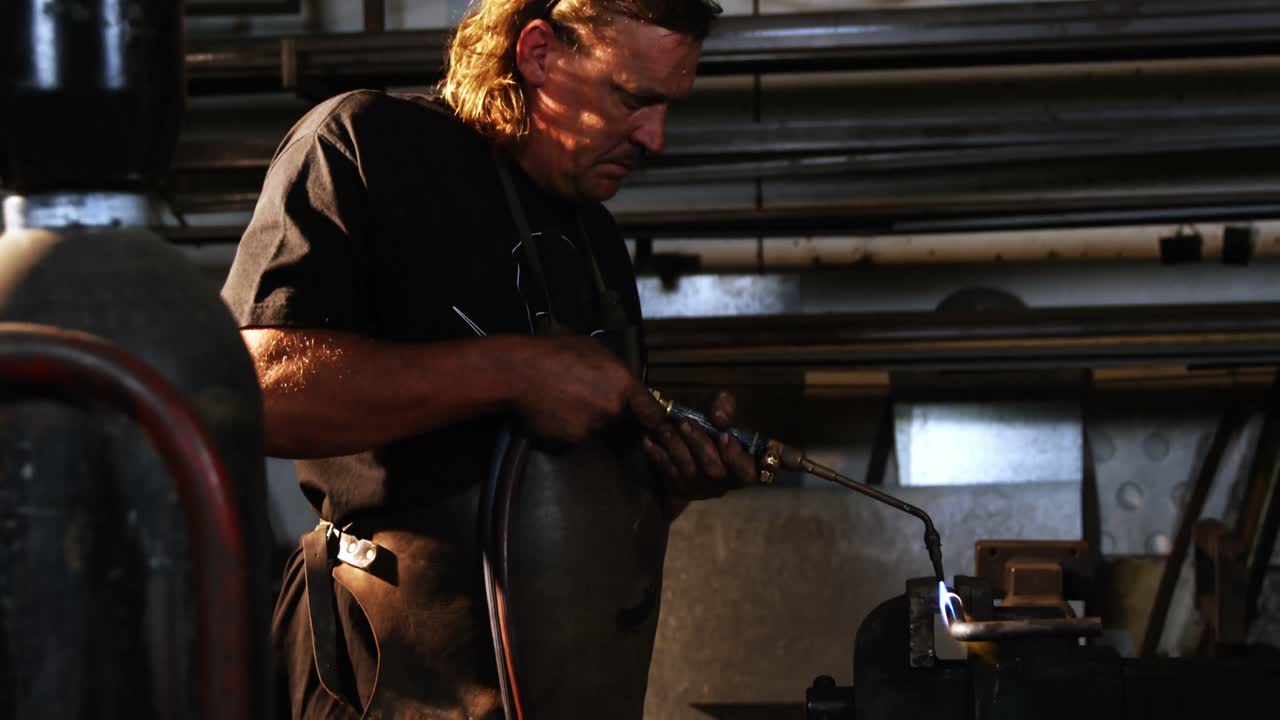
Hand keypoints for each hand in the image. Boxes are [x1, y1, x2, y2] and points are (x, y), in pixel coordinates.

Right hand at [510, 336, 652, 444]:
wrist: (520, 371)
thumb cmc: (556, 353)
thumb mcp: (593, 350)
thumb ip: (616, 370)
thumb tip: (625, 381)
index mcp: (623, 384)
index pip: (652, 411)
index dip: (657, 422)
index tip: (660, 428)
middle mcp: (612, 409)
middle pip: (620, 420)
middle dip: (610, 414)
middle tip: (587, 398)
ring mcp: (592, 426)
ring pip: (597, 429)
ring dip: (587, 421)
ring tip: (566, 402)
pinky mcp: (571, 440)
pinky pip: (575, 437)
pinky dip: (567, 430)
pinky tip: (554, 413)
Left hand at [633, 390, 757, 501]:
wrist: (685, 444)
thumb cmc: (709, 427)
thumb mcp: (717, 412)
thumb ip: (723, 408)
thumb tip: (720, 415)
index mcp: (741, 465)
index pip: (747, 470)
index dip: (737, 456)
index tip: (724, 435)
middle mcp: (723, 481)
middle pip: (714, 470)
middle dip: (699, 444)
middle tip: (684, 423)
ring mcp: (700, 488)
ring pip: (689, 471)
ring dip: (676, 447)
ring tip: (664, 428)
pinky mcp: (678, 489)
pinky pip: (668, 473)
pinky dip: (658, 455)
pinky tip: (649, 440)